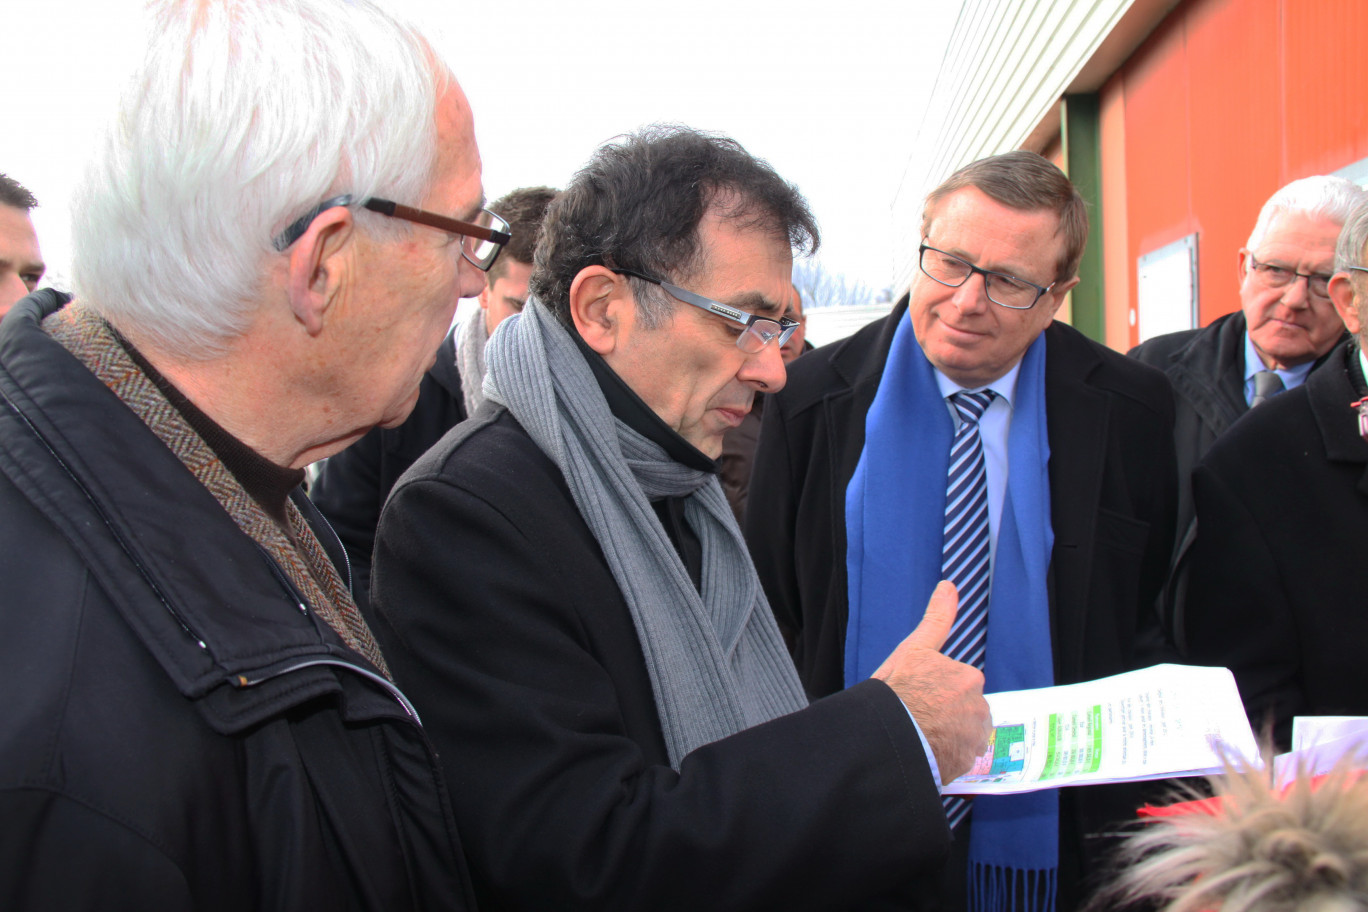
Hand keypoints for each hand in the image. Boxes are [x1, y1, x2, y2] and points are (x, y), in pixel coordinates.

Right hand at [871, 581, 991, 783]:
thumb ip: (936, 619)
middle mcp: (977, 704)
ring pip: (964, 732)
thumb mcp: (913, 650)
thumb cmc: (897, 692)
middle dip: (945, 712)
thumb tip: (949, 584)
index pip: (957, 685)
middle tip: (917, 716)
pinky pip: (961, 755)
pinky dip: (948, 755)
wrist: (889, 737)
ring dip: (948, 734)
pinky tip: (927, 752)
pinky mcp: (969, 760)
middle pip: (962, 707)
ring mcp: (974, 735)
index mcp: (966, 677)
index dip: (938, 691)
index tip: (923, 699)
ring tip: (920, 737)